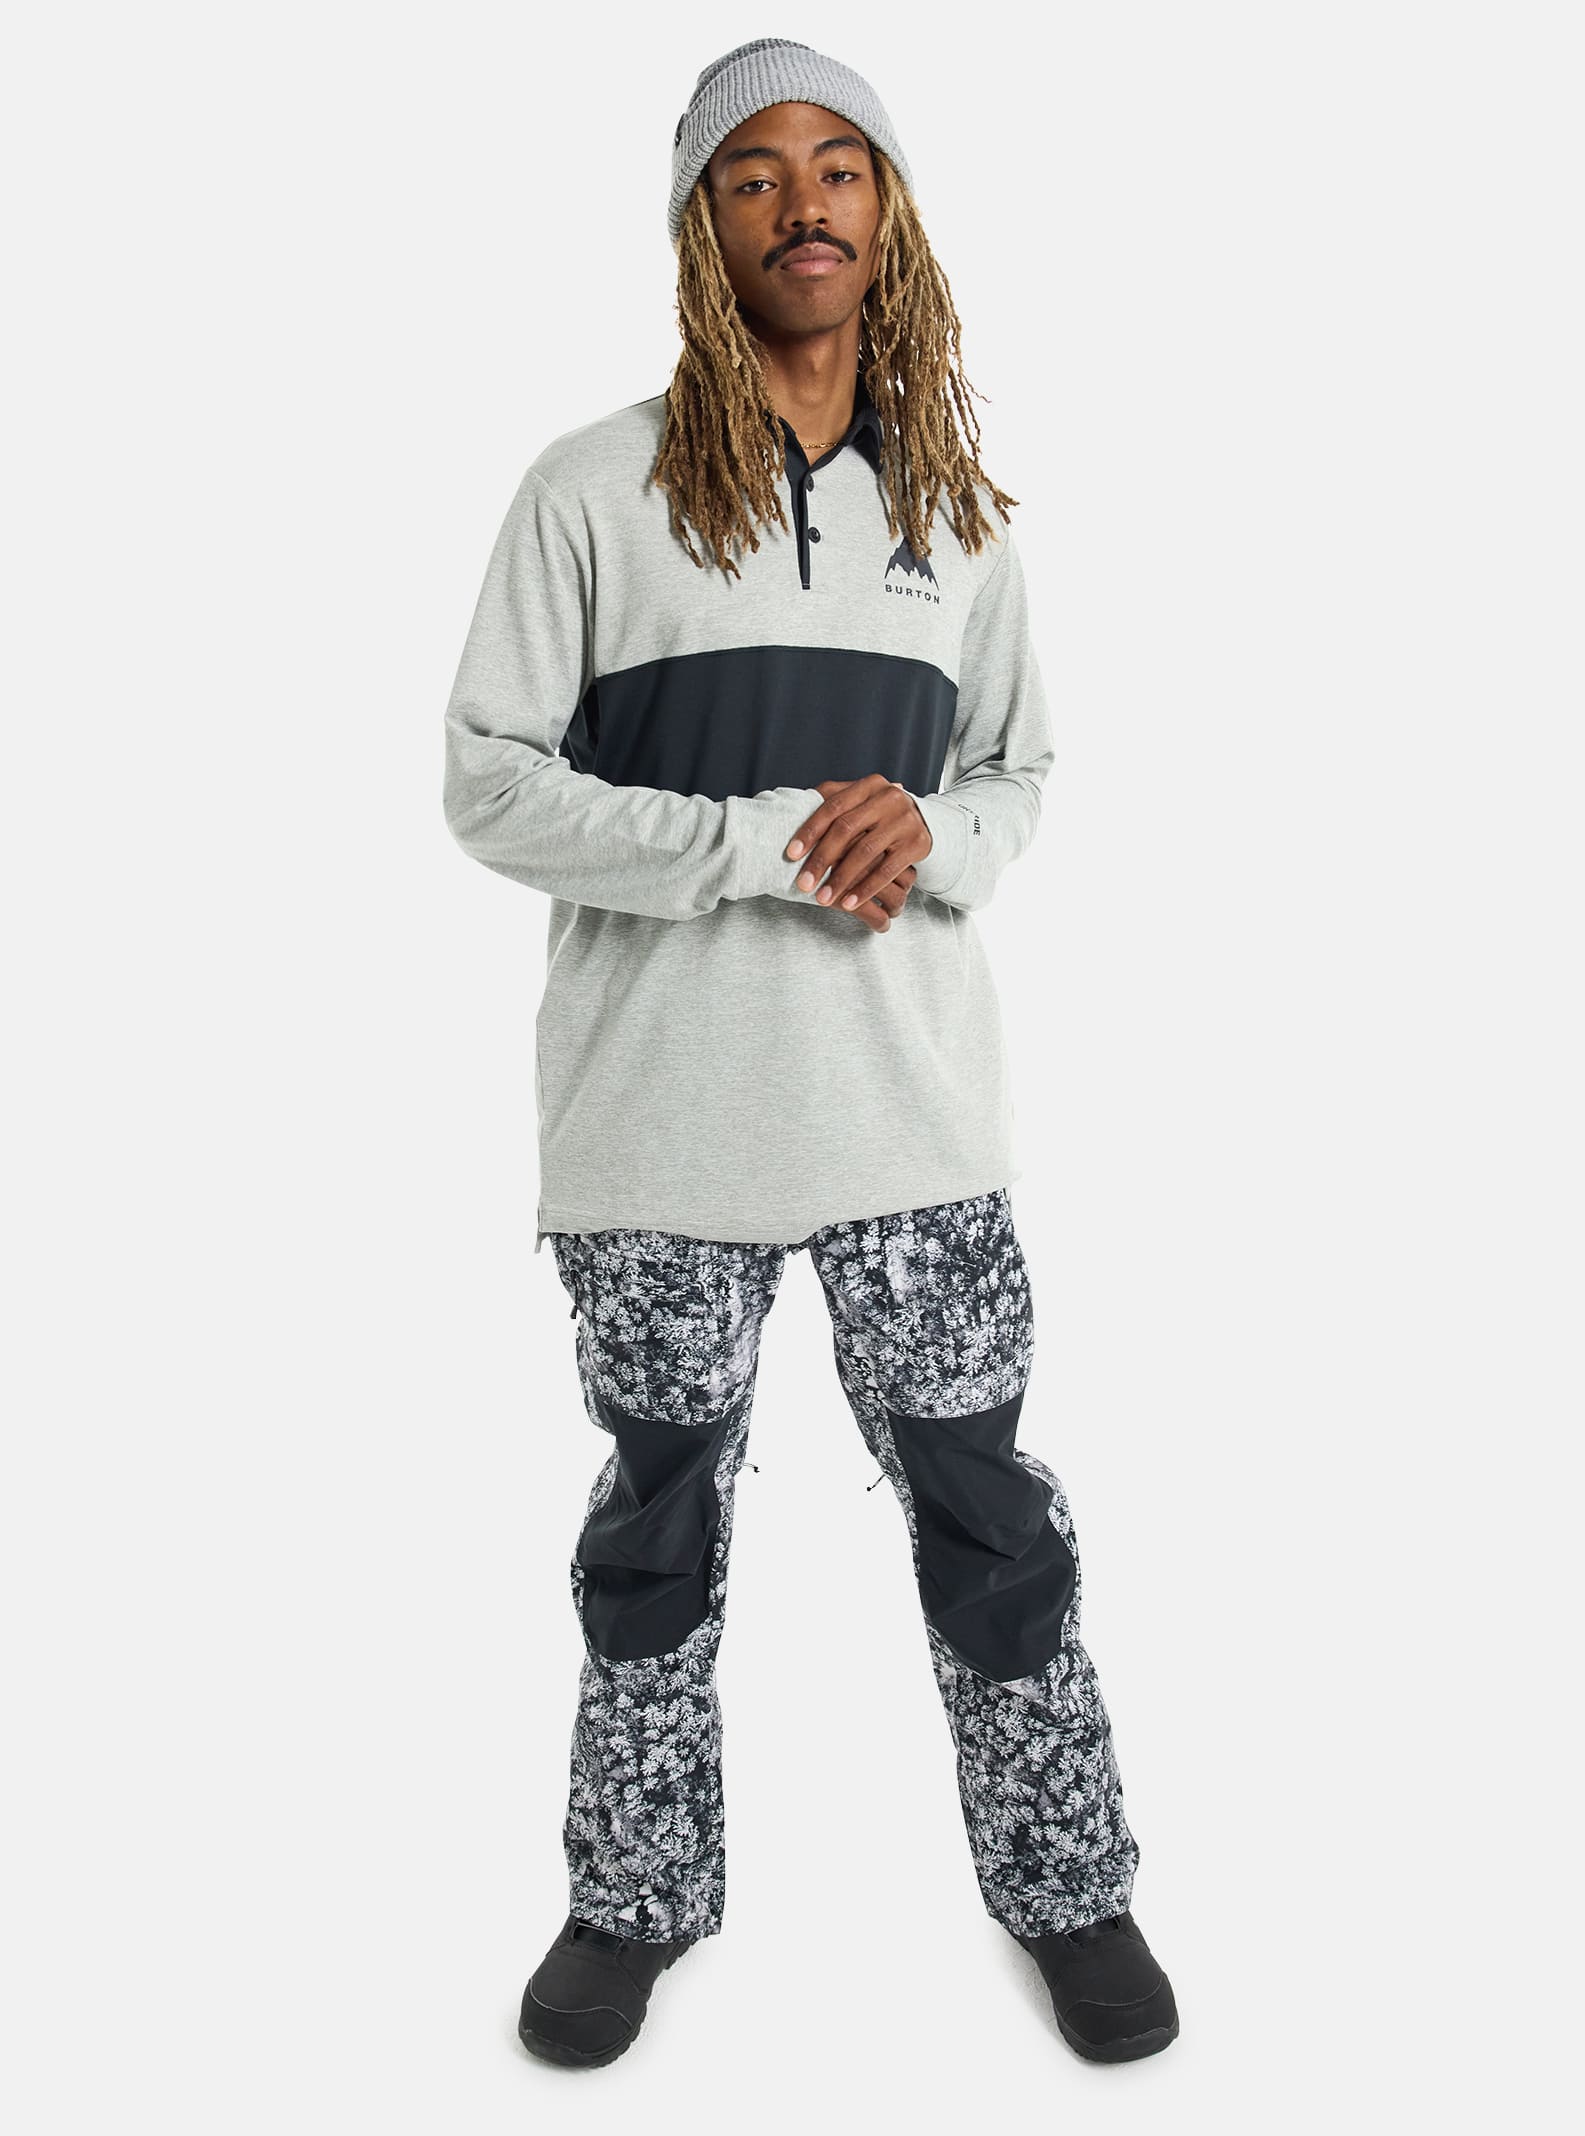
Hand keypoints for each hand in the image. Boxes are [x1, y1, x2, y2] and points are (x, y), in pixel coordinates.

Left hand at [784, 776, 933, 932]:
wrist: (926, 821)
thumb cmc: (879, 814)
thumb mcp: (859, 801)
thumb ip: (831, 800)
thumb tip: (793, 808)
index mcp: (869, 785)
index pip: (832, 807)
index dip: (809, 831)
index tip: (790, 855)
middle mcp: (889, 798)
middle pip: (846, 830)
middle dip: (821, 859)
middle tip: (803, 884)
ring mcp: (905, 820)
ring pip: (865, 852)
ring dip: (841, 879)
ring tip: (822, 899)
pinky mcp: (917, 843)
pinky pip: (886, 871)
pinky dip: (865, 889)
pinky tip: (848, 904)